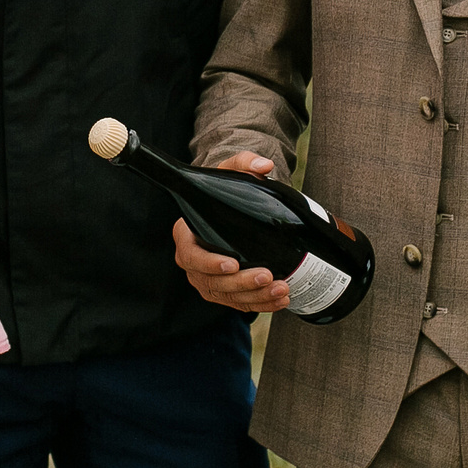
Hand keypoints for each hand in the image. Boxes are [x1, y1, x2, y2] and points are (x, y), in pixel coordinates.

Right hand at [170, 151, 289, 311]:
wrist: (235, 208)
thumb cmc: (227, 190)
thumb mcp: (232, 171)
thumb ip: (245, 162)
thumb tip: (264, 166)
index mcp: (185, 233)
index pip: (190, 255)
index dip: (209, 263)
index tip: (233, 263)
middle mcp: (193, 261)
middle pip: (212, 281)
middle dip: (241, 284)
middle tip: (268, 276)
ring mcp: (207, 279)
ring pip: (227, 296)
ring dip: (255, 297)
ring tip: (282, 289)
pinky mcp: (223, 291)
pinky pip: (239, 304)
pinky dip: (260, 304)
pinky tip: (280, 300)